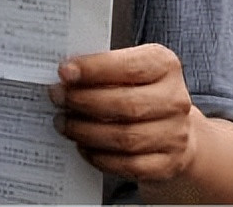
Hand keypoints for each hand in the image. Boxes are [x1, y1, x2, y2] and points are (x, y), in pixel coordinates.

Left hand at [48, 43, 194, 183]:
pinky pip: (130, 165)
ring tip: (63, 123)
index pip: (130, 67)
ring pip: (126, 137)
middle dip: (83, 101)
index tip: (64, 72)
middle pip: (126, 104)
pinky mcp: (168, 164)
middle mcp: (175, 100)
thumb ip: (100, 67)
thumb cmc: (138, 90)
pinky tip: (82, 146)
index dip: (94, 69)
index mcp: (165, 66)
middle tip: (57, 98)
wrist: (171, 126)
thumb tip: (65, 74)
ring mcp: (175, 134)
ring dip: (86, 131)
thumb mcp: (125, 67)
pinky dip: (100, 157)